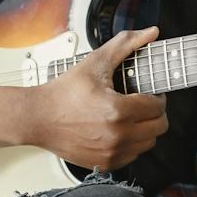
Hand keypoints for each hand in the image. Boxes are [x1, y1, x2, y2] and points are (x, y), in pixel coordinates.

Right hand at [0, 26, 168, 168]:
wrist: (38, 117)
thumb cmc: (64, 92)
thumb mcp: (95, 62)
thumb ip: (126, 44)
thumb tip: (151, 32)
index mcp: (118, 110)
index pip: (158, 107)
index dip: (157, 97)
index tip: (149, 93)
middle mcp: (117, 135)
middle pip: (159, 127)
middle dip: (155, 113)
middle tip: (143, 104)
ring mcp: (112, 152)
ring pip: (149, 143)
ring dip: (145, 129)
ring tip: (131, 117)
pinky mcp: (105, 163)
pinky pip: (133, 156)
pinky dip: (132, 144)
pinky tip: (120, 131)